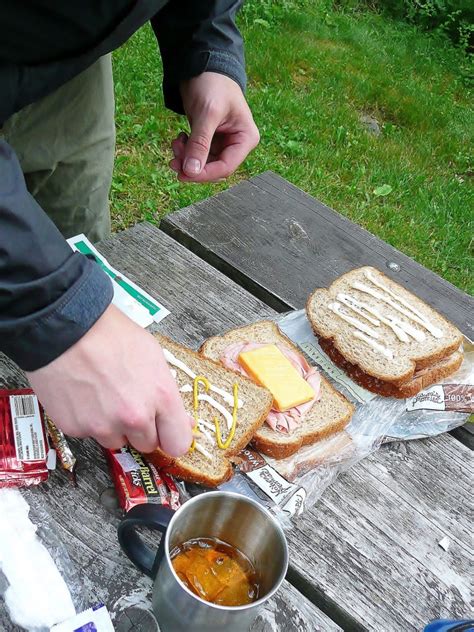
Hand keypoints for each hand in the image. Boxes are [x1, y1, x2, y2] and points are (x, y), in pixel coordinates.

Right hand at [26, 304, 192, 455]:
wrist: (66, 329)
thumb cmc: (110, 335)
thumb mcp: (154, 356)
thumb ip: (168, 394)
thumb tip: (181, 420)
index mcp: (161, 397)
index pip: (178, 443)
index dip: (172, 437)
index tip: (167, 433)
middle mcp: (134, 417)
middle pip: (147, 445)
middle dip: (141, 429)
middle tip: (129, 404)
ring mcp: (104, 426)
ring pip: (116, 440)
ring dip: (113, 426)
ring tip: (103, 394)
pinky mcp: (76, 428)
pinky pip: (88, 433)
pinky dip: (88, 419)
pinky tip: (85, 394)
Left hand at [170, 72, 259, 181]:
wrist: (202, 64)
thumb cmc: (212, 84)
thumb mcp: (207, 114)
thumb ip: (200, 144)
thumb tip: (191, 172)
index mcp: (246, 138)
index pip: (227, 167)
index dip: (205, 173)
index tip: (184, 173)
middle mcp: (237, 143)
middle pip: (214, 168)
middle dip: (193, 165)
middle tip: (173, 160)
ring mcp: (223, 142)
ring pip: (203, 163)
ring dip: (187, 159)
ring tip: (175, 144)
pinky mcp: (210, 139)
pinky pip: (197, 154)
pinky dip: (186, 151)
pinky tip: (179, 139)